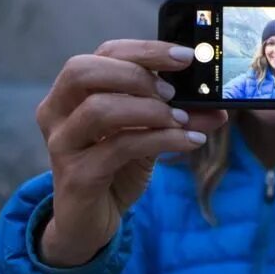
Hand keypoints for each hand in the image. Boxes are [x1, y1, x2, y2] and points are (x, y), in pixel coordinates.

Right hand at [35, 40, 226, 265]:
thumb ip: (176, 118)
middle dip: (135, 74)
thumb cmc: (115, 170)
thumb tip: (218, 108)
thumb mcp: (148, 137)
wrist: (89, 223)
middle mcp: (56, 112)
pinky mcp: (76, 176)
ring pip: (98, 108)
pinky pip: (119, 147)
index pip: (104, 54)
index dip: (145, 51)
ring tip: (180, 119)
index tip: (186, 57)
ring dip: (148, 109)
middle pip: (83, 71)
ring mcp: (62, 144)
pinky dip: (160, 140)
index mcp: (72, 92)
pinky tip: (189, 142)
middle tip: (172, 91)